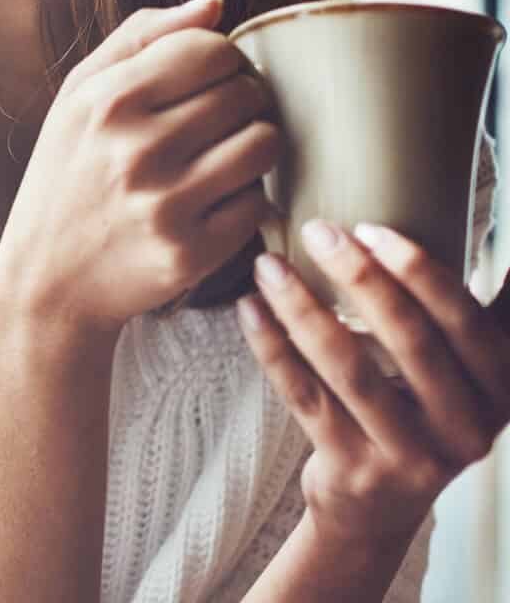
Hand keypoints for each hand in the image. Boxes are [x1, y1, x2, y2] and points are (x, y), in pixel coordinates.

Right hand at [0, 0, 279, 338]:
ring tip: (224, 156)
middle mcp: (135, 149)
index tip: (208, 80)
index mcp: (107, 101)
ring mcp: (165, 204)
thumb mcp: (77, 98)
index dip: (222, 59)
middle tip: (218, 122)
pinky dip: (246, 199)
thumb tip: (215, 4)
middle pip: (245, 93)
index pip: (211, 48)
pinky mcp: (191, 252)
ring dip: (254, 146)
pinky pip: (258, 202)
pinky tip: (214, 201)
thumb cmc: (66, 176)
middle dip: (243, 100)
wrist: (46, 279)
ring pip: (264, 143)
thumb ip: (140, 39)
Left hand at [238, 221, 509, 544]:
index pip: (464, 321)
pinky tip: (249, 308)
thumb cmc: (423, 411)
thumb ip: (492, 315)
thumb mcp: (473, 370)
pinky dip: (272, 347)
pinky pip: (305, 397)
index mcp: (499, 388)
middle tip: (317, 232)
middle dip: (360, 279)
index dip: (419, 271)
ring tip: (268, 265)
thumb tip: (508, 256)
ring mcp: (409, 455)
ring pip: (350, 370)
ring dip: (303, 309)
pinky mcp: (354, 469)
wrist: (380, 506)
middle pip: (409, 341)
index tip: (370, 228)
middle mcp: (465, 427)